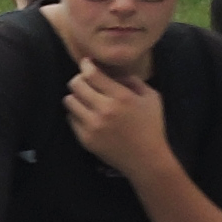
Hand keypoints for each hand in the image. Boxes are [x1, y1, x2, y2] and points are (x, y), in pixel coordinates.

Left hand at [63, 61, 172, 179]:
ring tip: (85, 99)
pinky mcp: (85, 139)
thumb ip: (133, 81)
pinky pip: (71, 118)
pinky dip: (76, 114)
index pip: (92, 74)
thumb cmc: (152, 126)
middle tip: (85, 81)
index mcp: (122, 97)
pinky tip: (87, 115)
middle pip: (76, 85)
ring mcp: (92, 125)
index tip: (86, 63)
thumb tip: (113, 72)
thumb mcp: (151, 97)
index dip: (86, 65)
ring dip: (76, 97)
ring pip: (69, 101)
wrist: (146, 159)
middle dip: (79, 79)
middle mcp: (104, 110)